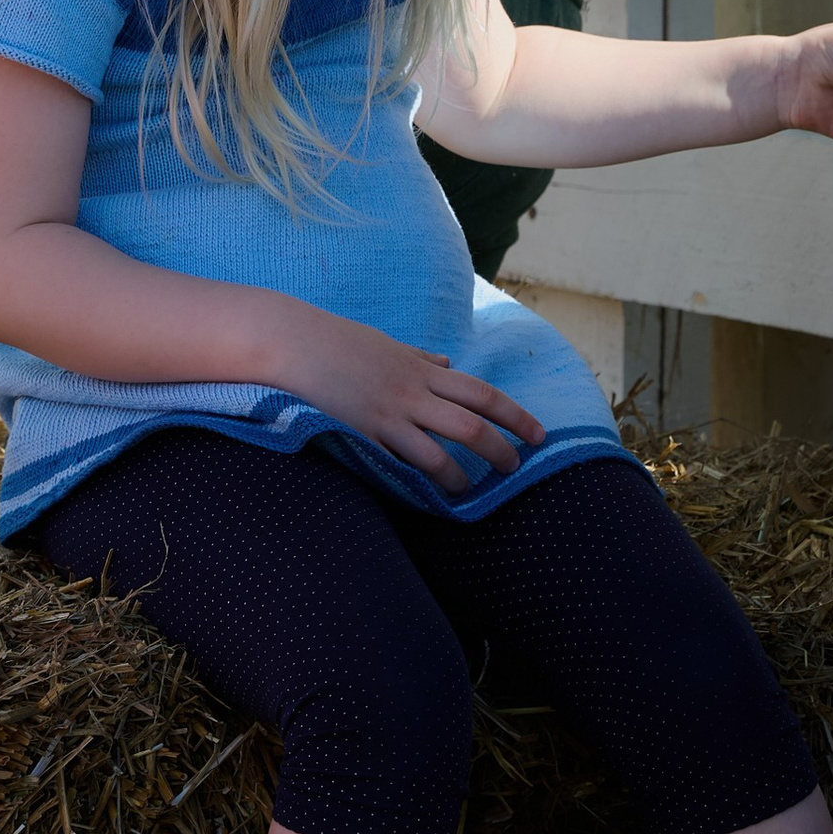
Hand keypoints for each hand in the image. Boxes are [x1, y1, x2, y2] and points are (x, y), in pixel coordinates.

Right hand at [279, 312, 546, 487]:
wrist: (295, 341)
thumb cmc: (337, 340)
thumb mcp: (389, 344)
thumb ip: (420, 357)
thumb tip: (447, 362)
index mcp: (422, 369)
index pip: (482, 392)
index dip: (515, 414)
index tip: (537, 433)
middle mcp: (414, 390)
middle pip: (474, 422)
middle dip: (503, 446)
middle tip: (517, 467)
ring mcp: (390, 412)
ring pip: (444, 447)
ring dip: (465, 473)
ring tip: (474, 490)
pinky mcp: (364, 431)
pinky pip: (402, 460)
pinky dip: (423, 478)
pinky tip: (432, 493)